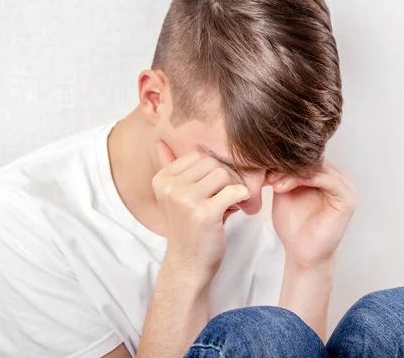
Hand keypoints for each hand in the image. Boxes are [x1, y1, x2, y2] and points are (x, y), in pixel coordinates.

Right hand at [152, 140, 249, 278]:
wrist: (189, 264)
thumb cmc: (189, 228)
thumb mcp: (175, 196)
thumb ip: (172, 168)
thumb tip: (161, 139)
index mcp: (162, 179)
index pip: (198, 155)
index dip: (213, 169)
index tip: (214, 188)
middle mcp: (170, 187)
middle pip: (212, 163)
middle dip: (225, 178)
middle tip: (226, 197)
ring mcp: (185, 200)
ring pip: (224, 174)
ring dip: (233, 188)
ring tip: (229, 204)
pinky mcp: (204, 214)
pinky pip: (234, 191)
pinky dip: (242, 198)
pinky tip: (238, 208)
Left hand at [270, 162, 355, 268]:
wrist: (301, 253)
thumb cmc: (294, 225)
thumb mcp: (284, 191)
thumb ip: (282, 173)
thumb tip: (269, 153)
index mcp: (326, 174)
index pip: (306, 157)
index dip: (283, 160)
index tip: (261, 166)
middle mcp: (338, 177)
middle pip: (312, 160)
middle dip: (286, 166)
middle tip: (265, 173)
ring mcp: (345, 187)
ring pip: (317, 168)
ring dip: (291, 172)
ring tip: (272, 182)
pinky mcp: (347, 199)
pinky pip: (326, 180)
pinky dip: (303, 179)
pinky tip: (282, 187)